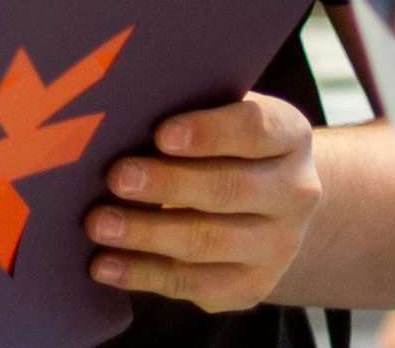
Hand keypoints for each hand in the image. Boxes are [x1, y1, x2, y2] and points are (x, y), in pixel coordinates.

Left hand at [86, 93, 322, 313]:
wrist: (269, 205)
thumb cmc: (221, 145)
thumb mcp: (217, 114)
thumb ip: (183, 109)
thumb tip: (117, 115)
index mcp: (289, 136)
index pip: (255, 129)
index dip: (209, 132)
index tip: (161, 134)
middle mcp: (296, 192)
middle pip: (230, 189)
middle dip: (168, 183)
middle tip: (116, 178)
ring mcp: (279, 245)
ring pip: (211, 241)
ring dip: (148, 234)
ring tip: (98, 224)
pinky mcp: (253, 285)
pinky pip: (196, 285)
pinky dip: (145, 275)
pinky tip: (105, 265)